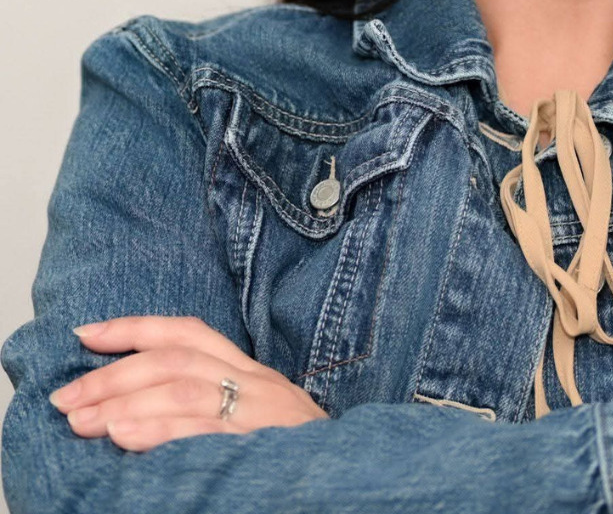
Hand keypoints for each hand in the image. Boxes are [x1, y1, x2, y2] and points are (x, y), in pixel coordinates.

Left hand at [49, 316, 328, 451]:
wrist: (352, 478)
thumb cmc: (297, 456)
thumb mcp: (258, 421)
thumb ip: (211, 409)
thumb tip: (136, 412)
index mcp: (253, 374)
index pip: (190, 333)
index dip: (136, 327)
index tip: (87, 334)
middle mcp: (257, 383)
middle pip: (178, 357)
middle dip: (115, 372)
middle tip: (68, 396)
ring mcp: (260, 410)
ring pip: (185, 387)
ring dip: (125, 399)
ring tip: (82, 418)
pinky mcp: (260, 442)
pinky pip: (203, 430)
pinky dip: (158, 430)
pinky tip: (124, 436)